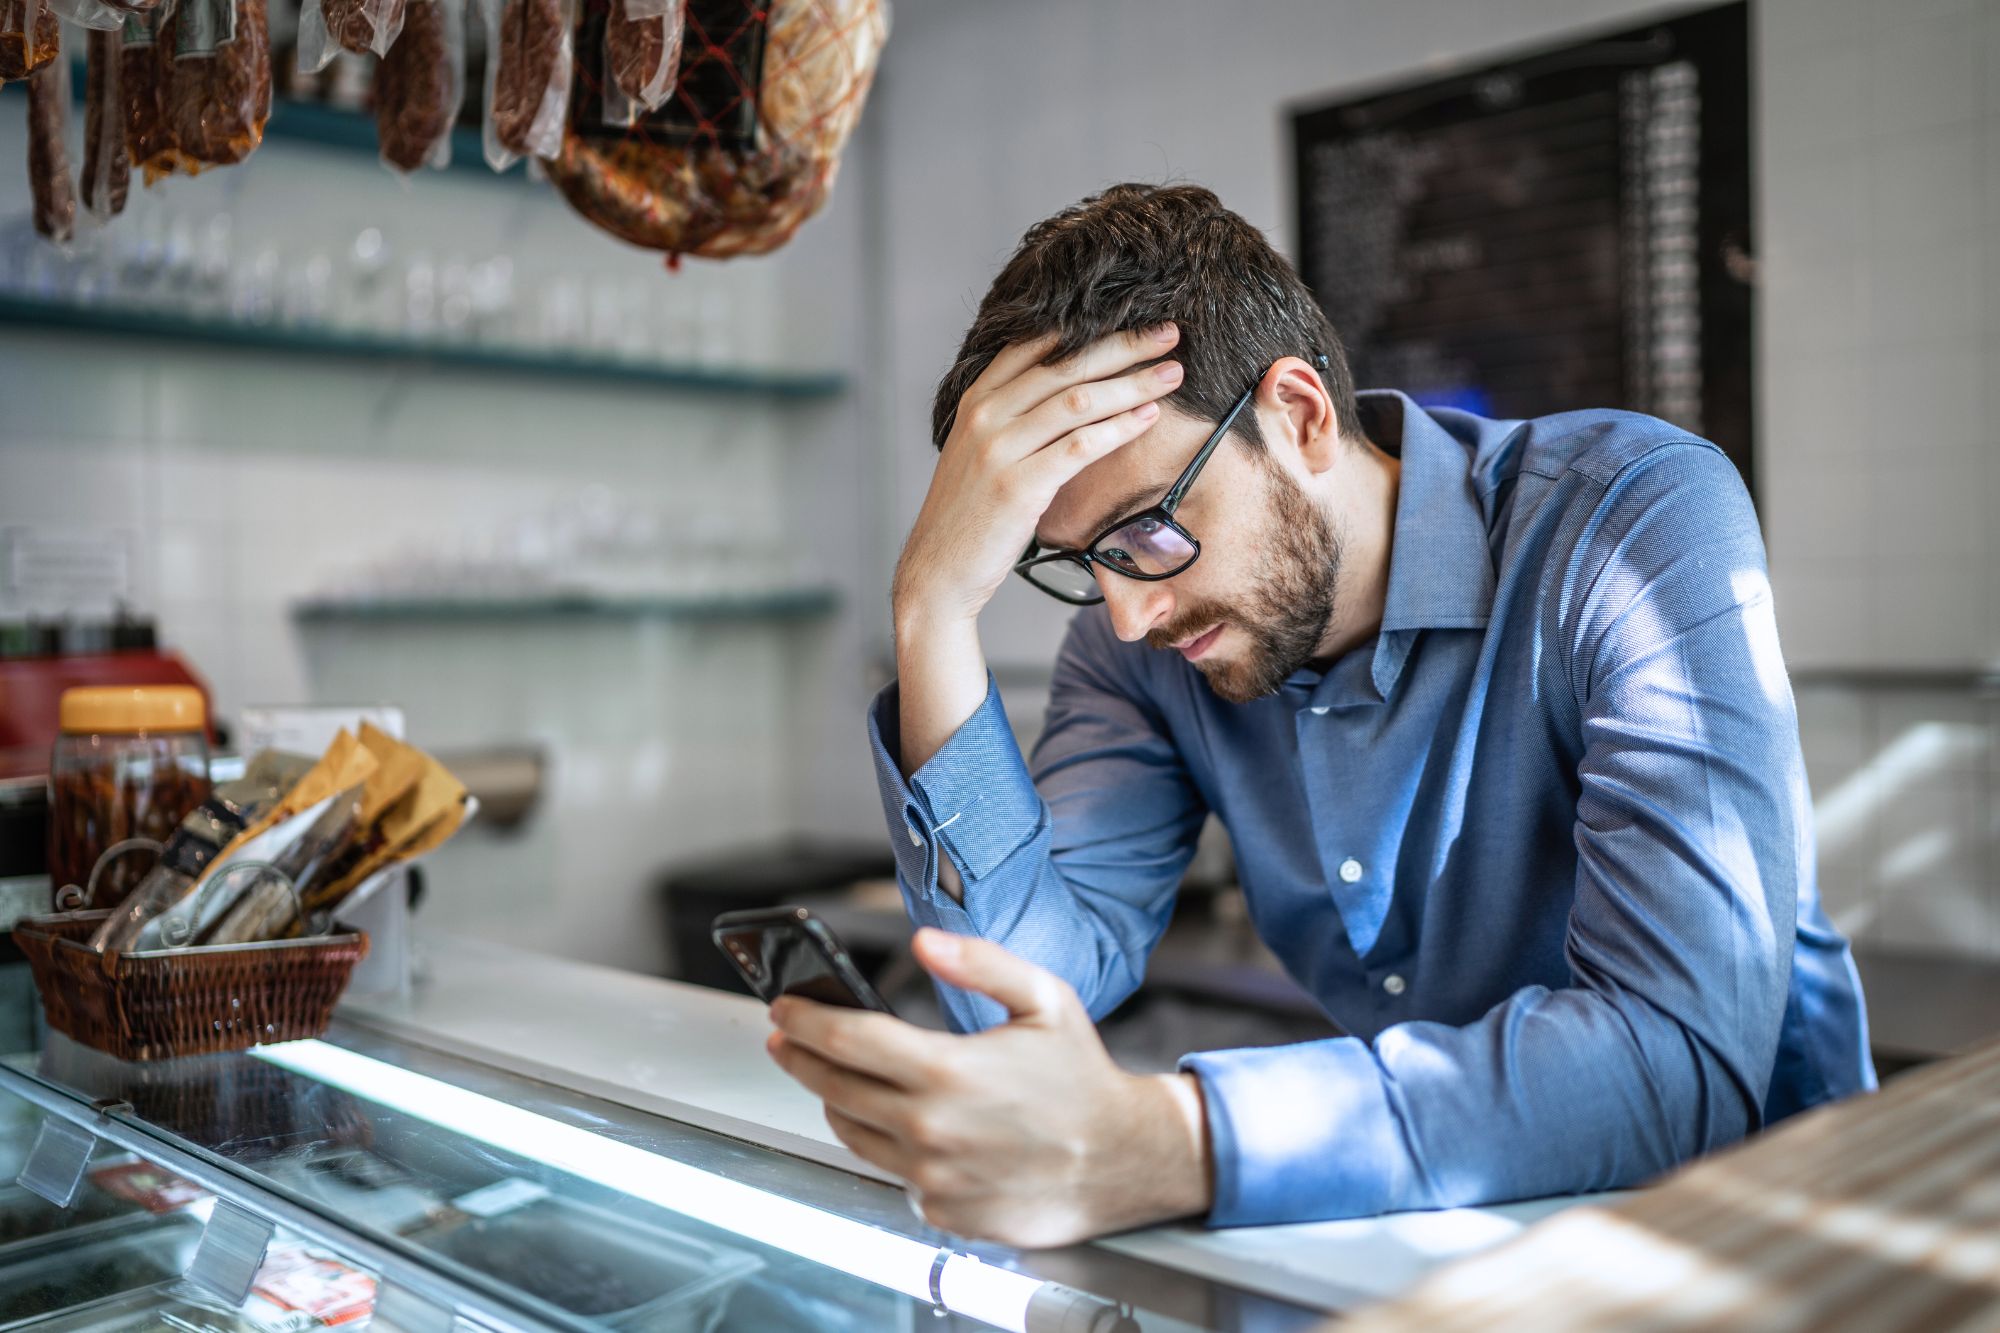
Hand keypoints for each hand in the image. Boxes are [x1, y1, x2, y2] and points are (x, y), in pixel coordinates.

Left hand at [766, 928, 1212, 1247]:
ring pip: (853, 1133)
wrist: (1122, 1160)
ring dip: (836, 1101)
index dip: (805, 1019)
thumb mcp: (1044, 998)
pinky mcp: (941, 1210)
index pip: (847, 1040)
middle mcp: (930, 1128)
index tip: (783, 1008)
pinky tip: (904, 1124)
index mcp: (948, 1071)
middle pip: (833, 1088)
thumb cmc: (1082, 1080)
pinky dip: (887, 1145)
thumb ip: (979, 963)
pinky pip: (891, 1172)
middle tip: (787, 1037)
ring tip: (838, 1077)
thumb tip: (923, 942)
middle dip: (800, 1057)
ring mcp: (932, 1176)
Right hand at [892, 324, 1184, 627]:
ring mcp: (998, 449)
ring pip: (1078, 401)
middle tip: (1170, 334)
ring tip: (1173, 374)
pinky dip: (1120, 428)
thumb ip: (1011, 416)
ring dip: (1133, 383)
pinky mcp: (1017, 486)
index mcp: (975, 399)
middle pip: (1065, 364)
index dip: (1090, 326)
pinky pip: (1080, 446)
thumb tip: (1067, 390)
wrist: (938, 572)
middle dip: (1124, 345)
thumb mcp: (978, 451)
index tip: (1135, 317)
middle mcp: (984, 415)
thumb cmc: (970, 515)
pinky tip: (1149, 417)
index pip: (1036, 344)